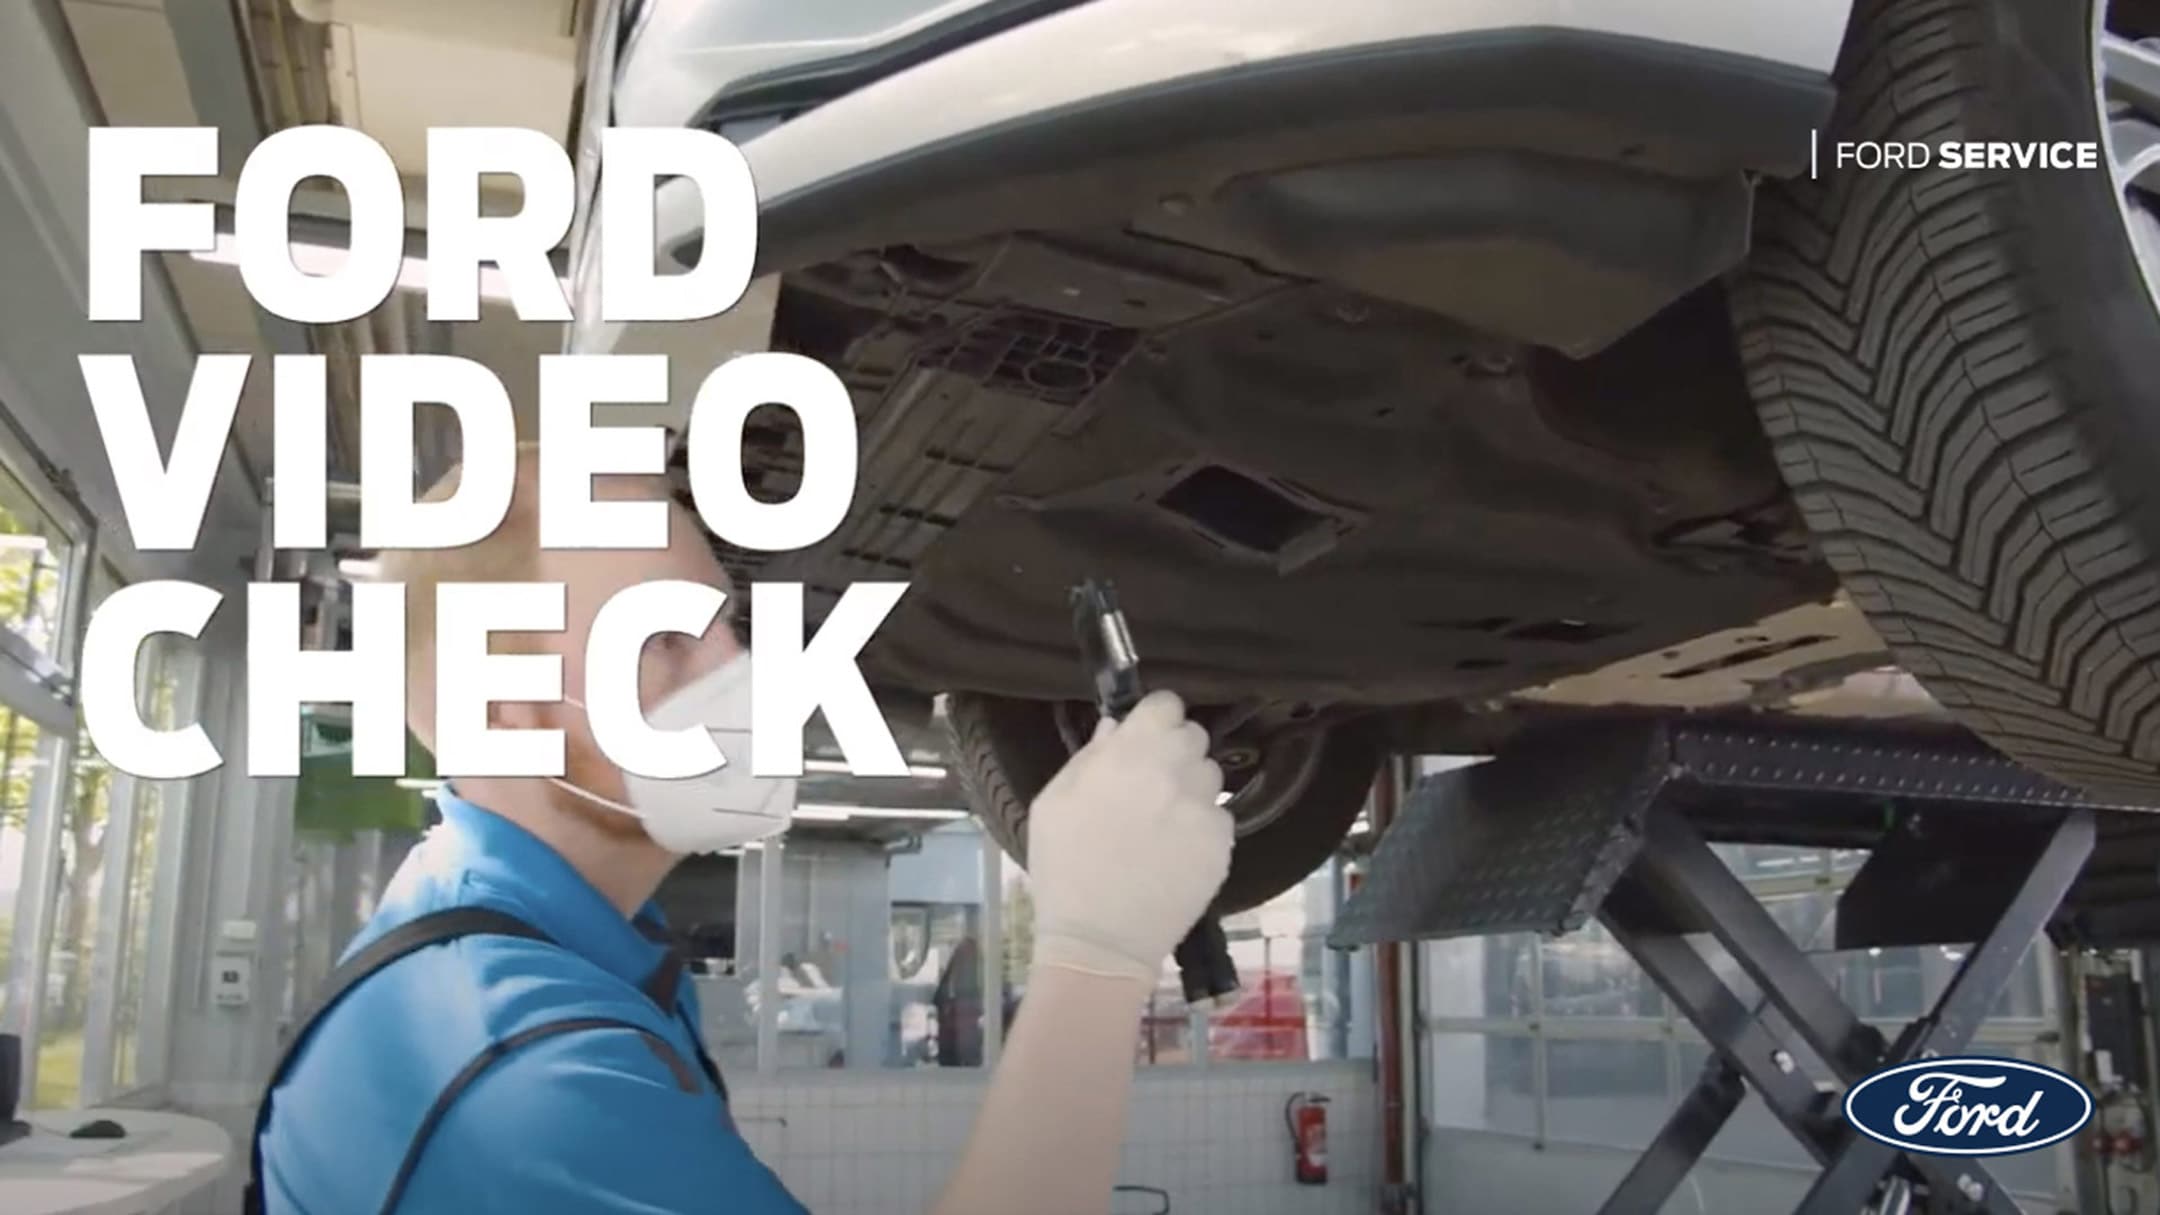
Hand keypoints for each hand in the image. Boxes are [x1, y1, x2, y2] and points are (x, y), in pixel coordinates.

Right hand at [1025, 690, 1232, 983]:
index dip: (1154, 718)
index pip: (1166, 704)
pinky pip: (1220, 817)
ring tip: (1163, 822)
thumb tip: (1116, 728)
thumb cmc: (1064, 869)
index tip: (1144, 737)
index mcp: (1130, 754)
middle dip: (1174, 751)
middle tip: (1150, 783)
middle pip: (1193, 736)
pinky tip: (1176, 851)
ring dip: (1190, 788)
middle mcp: (1175, 772)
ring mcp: (1204, 809)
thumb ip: (1089, 757)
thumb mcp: (1053, 804)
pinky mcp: (1223, 845)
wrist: (1100, 942)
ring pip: (1211, 776)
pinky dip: (1202, 827)